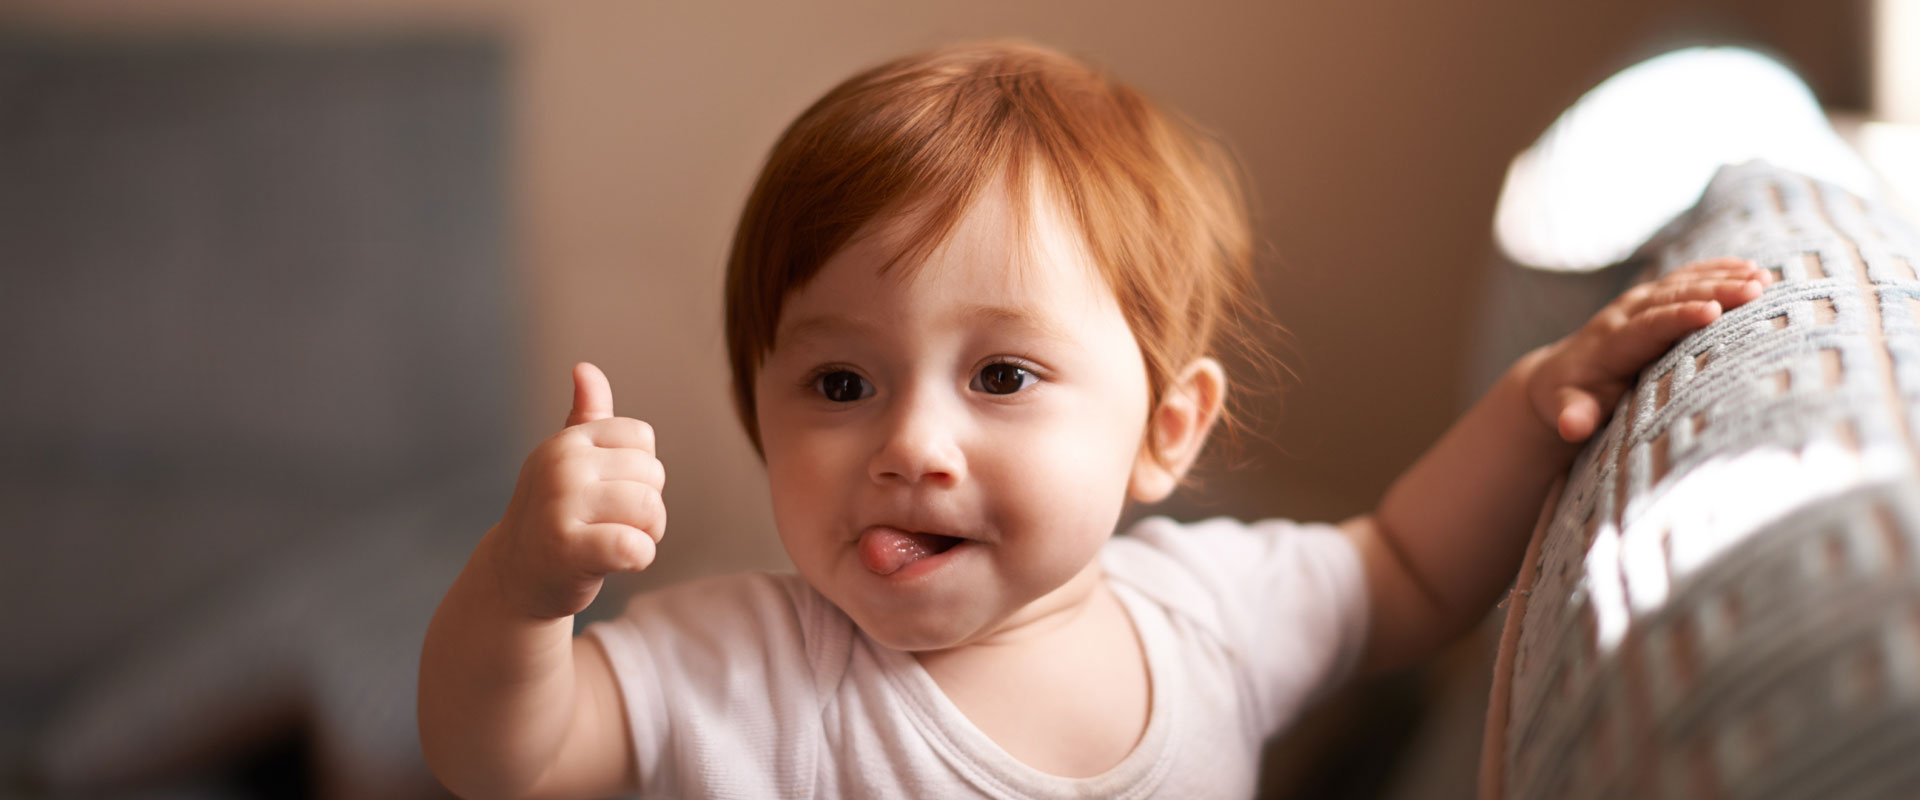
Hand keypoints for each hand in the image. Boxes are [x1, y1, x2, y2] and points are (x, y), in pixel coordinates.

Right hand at [488, 362, 666, 618]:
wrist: (515, 578)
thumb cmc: (554, 515)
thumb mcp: (566, 461)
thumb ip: (586, 417)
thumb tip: (585, 368)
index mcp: (567, 442)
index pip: (643, 438)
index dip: (640, 471)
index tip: (611, 492)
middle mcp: (561, 466)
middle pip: (653, 474)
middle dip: (647, 507)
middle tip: (612, 524)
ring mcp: (561, 506)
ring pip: (651, 510)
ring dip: (646, 535)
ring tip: (614, 542)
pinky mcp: (568, 549)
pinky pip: (635, 547)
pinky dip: (638, 559)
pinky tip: (617, 563)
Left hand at [1524, 257, 1771, 442]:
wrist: (1556, 374)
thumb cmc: (1570, 398)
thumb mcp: (1568, 408)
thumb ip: (1573, 415)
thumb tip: (1571, 426)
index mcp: (1611, 342)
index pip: (1648, 325)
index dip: (1679, 317)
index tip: (1713, 311)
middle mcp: (1625, 314)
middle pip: (1673, 298)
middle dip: (1714, 291)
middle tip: (1755, 290)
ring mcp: (1639, 302)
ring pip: (1683, 283)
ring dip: (1723, 277)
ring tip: (1764, 278)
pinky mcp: (1651, 298)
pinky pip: (1686, 278)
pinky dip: (1716, 270)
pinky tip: (1751, 267)